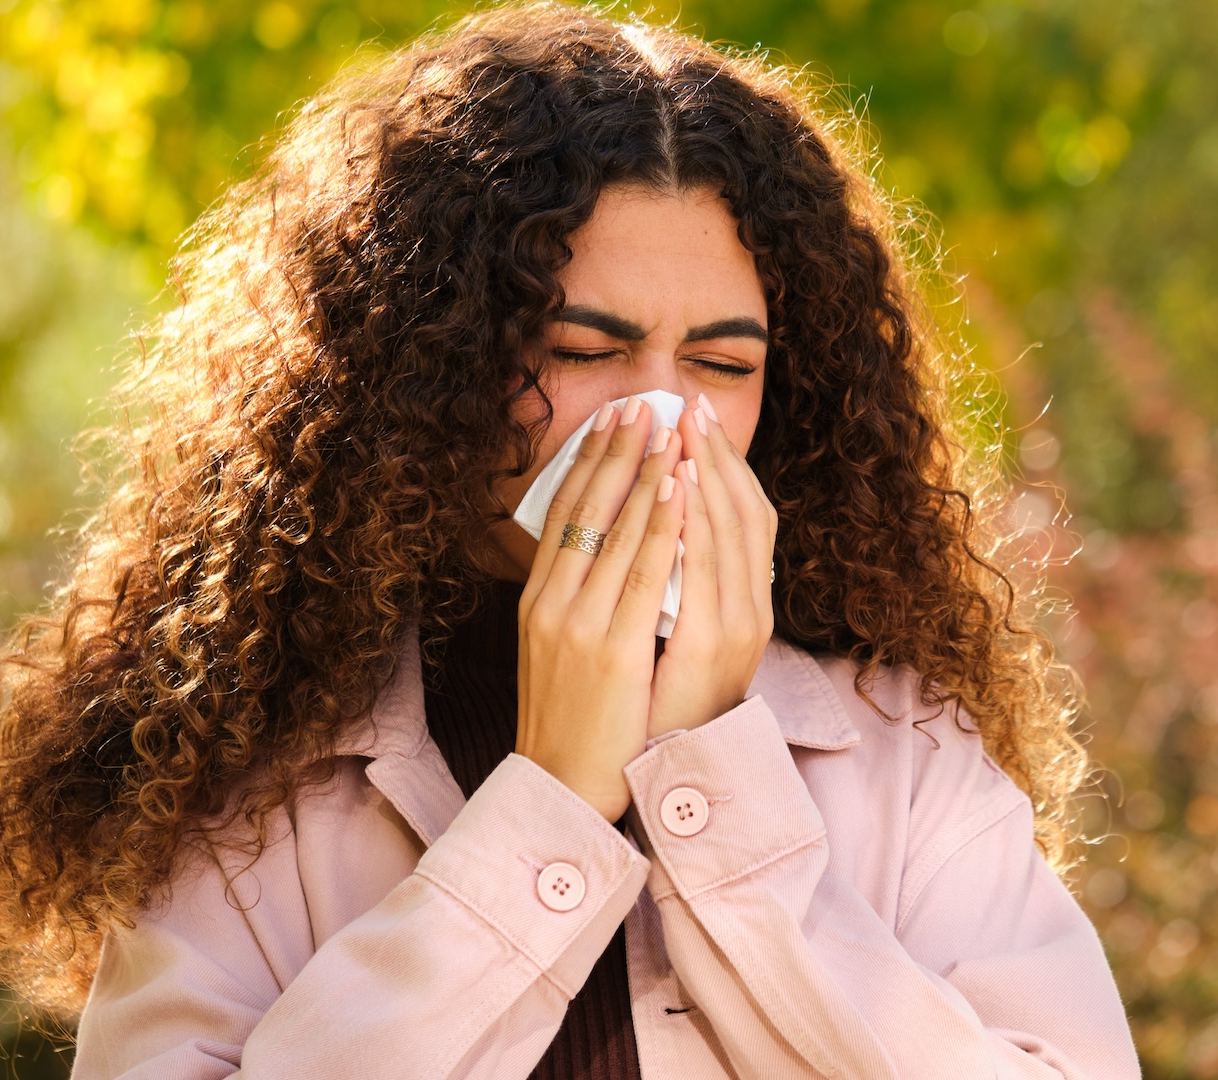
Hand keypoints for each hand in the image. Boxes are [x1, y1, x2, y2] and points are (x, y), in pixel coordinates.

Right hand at [516, 398, 685, 819]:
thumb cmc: (570, 720)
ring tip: (668, 425)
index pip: (563, 514)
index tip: (612, 420)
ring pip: (616, 529)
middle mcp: (551, 603)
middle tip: (643, 402)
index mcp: (539, 600)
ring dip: (646, 471)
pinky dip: (661, 522)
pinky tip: (678, 487)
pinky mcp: (610, 649)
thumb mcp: (559, 650)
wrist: (561, 786)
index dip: (588, 461)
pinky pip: (642, 571)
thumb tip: (601, 555)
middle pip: (586, 508)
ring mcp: (579, 624)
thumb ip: (576, 602)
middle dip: (618, 450)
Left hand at [648, 393, 776, 738]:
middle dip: (714, 457)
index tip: (700, 420)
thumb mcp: (675, 642)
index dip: (727, 466)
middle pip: (742, 514)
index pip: (747, 518)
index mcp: (745, 609)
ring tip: (681, 428)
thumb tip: (664, 530)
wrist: (644, 778)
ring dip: (703, 477)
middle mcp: (749, 614)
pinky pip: (692, 569)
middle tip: (691, 403)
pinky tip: (672, 488)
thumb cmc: (653, 712)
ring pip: (724, 533)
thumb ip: (679, 589)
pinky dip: (684, 523)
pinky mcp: (696, 646)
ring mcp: (732, 629)